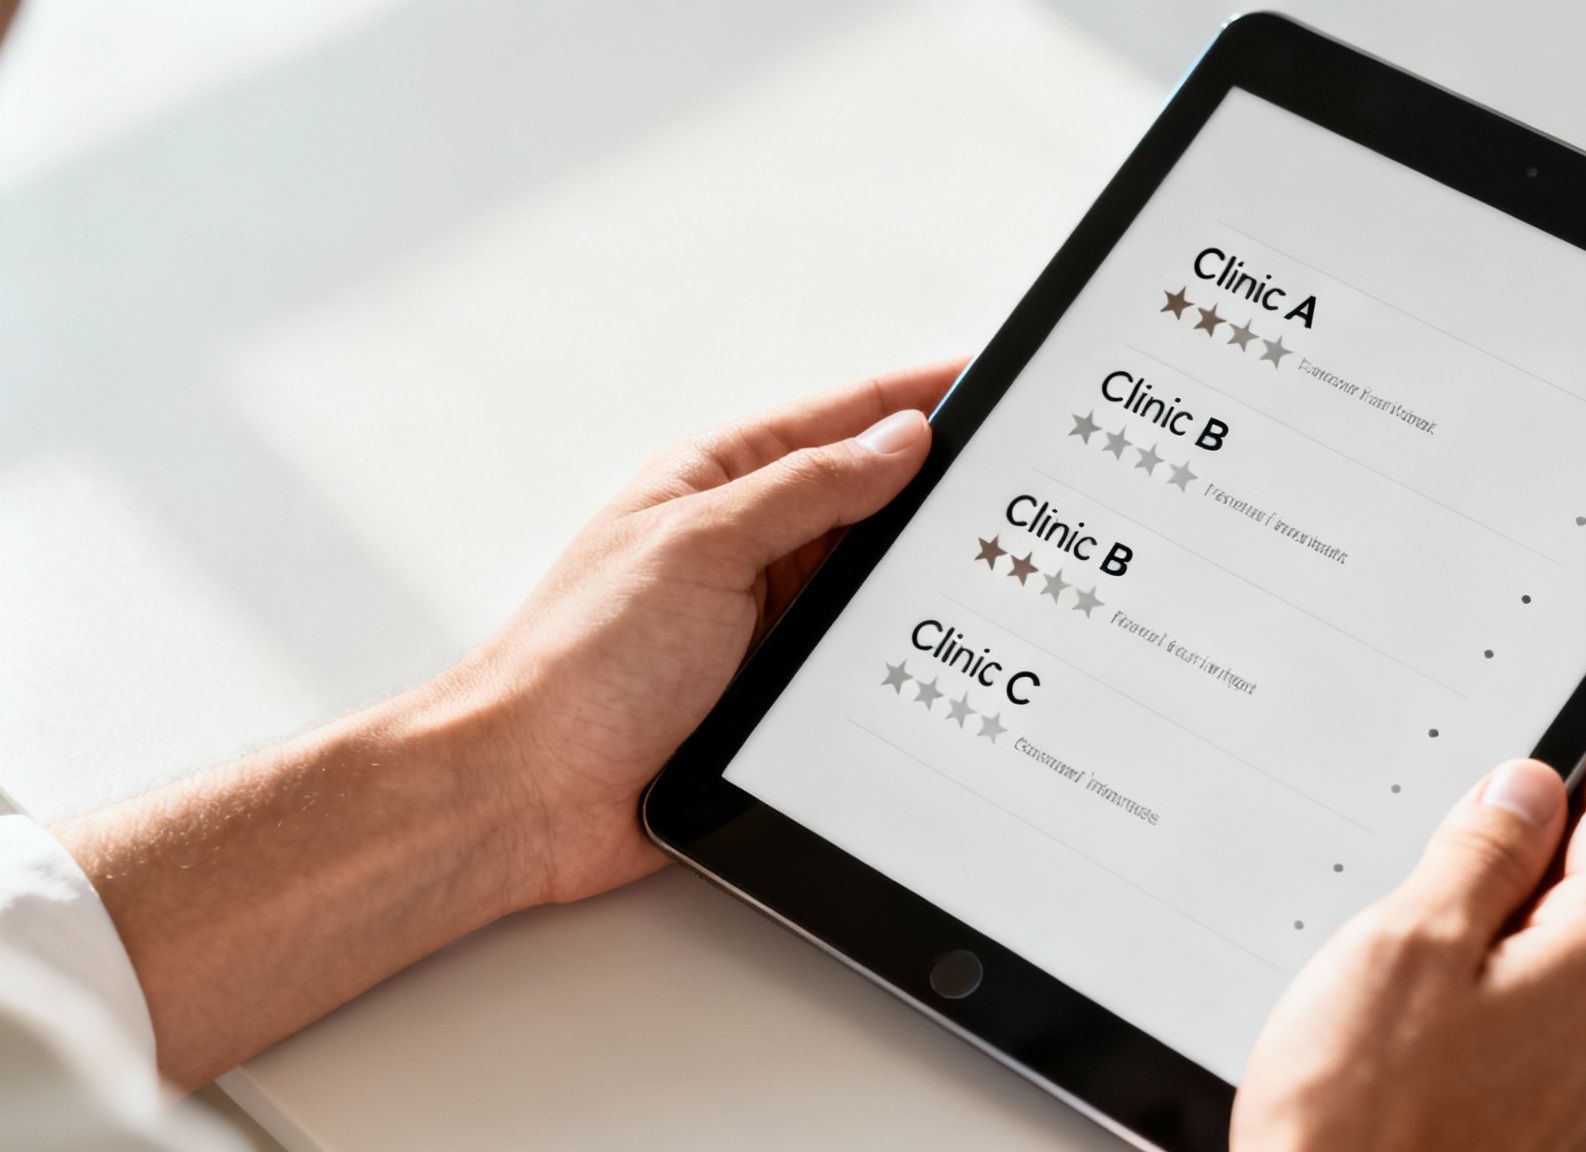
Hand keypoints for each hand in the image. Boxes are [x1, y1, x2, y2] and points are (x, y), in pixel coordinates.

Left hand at [429, 361, 960, 905]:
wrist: (533, 793)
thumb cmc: (583, 661)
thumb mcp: (703, 544)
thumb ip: (806, 488)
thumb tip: (899, 440)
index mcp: (719, 480)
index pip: (842, 418)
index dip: (918, 396)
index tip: (992, 379)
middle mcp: (746, 543)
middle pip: (869, 499)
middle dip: (940, 489)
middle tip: (1023, 482)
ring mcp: (764, 619)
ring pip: (871, 581)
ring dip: (920, 578)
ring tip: (1001, 564)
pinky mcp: (776, 691)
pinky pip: (858, 656)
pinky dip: (899, 648)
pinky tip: (945, 650)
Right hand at [1232, 715, 1585, 1151]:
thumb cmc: (1360, 1115)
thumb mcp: (1409, 940)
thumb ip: (1481, 853)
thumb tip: (1524, 791)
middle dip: (1555, 831)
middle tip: (1482, 794)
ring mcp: (1582, 1082)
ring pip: (1568, 953)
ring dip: (1517, 908)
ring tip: (1425, 901)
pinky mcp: (1539, 1116)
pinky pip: (1539, 1012)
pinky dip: (1499, 973)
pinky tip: (1424, 985)